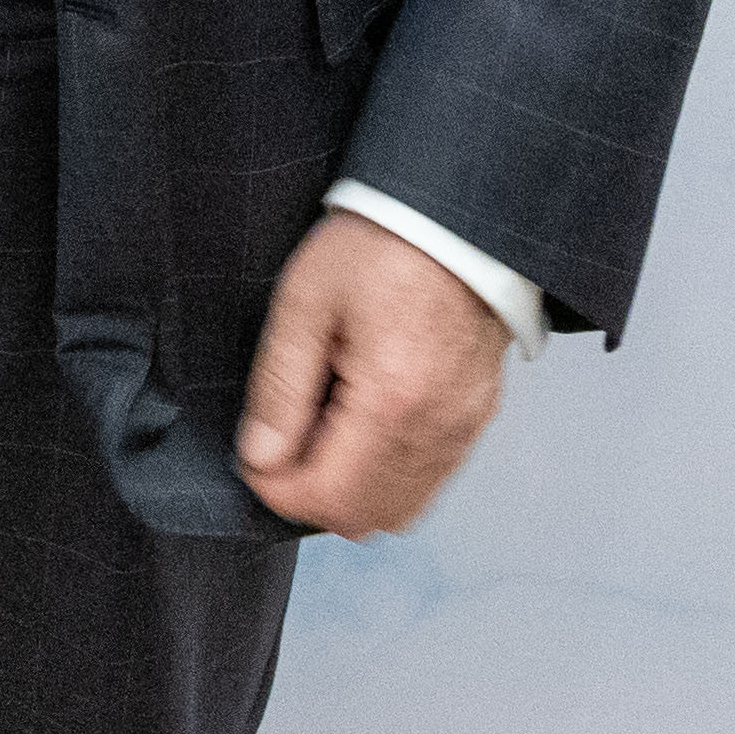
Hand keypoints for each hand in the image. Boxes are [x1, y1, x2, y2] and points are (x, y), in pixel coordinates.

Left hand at [234, 212, 505, 538]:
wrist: (456, 215)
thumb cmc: (381, 245)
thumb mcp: (305, 301)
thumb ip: (279, 387)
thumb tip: (261, 456)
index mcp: (391, 400)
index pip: (327, 498)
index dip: (276, 486)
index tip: (257, 451)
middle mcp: (438, 428)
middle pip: (364, 518)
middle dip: (313, 492)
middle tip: (290, 431)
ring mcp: (464, 428)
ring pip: (399, 510)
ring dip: (352, 486)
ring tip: (328, 419)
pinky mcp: (477, 418)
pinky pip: (428, 479)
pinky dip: (388, 472)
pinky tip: (365, 417)